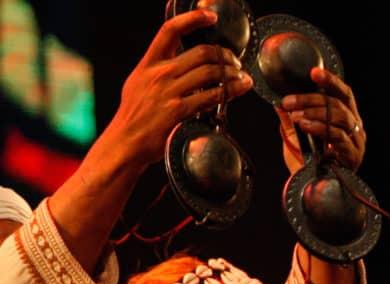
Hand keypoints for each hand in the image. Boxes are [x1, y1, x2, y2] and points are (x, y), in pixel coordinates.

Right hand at [96, 10, 252, 173]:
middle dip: (225, 55)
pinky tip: (240, 89)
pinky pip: (212, 96)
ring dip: (232, 73)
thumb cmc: (134, 114)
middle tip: (236, 62)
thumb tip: (179, 57)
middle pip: (201, 53)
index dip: (192, 19)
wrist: (125, 141)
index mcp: (148, 63)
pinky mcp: (178, 111)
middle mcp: (158, 74)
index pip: (169, 31)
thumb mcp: (139, 82)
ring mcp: (168, 92)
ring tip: (242, 77)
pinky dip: (231, 91)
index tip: (210, 16)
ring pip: (210, 73)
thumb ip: (158, 68)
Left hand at [279, 66, 364, 171]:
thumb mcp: (297, 136)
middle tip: (288, 101)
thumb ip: (292, 119)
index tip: (313, 72)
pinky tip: (304, 126)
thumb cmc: (310, 164)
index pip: (343, 94)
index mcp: (347, 120)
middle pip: (338, 104)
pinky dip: (319, 127)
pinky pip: (338, 136)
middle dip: (311, 99)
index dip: (331, 81)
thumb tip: (278, 102)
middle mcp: (356, 129)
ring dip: (314, 112)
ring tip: (294, 115)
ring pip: (340, 117)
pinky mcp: (353, 156)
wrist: (314, 190)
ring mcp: (357, 142)